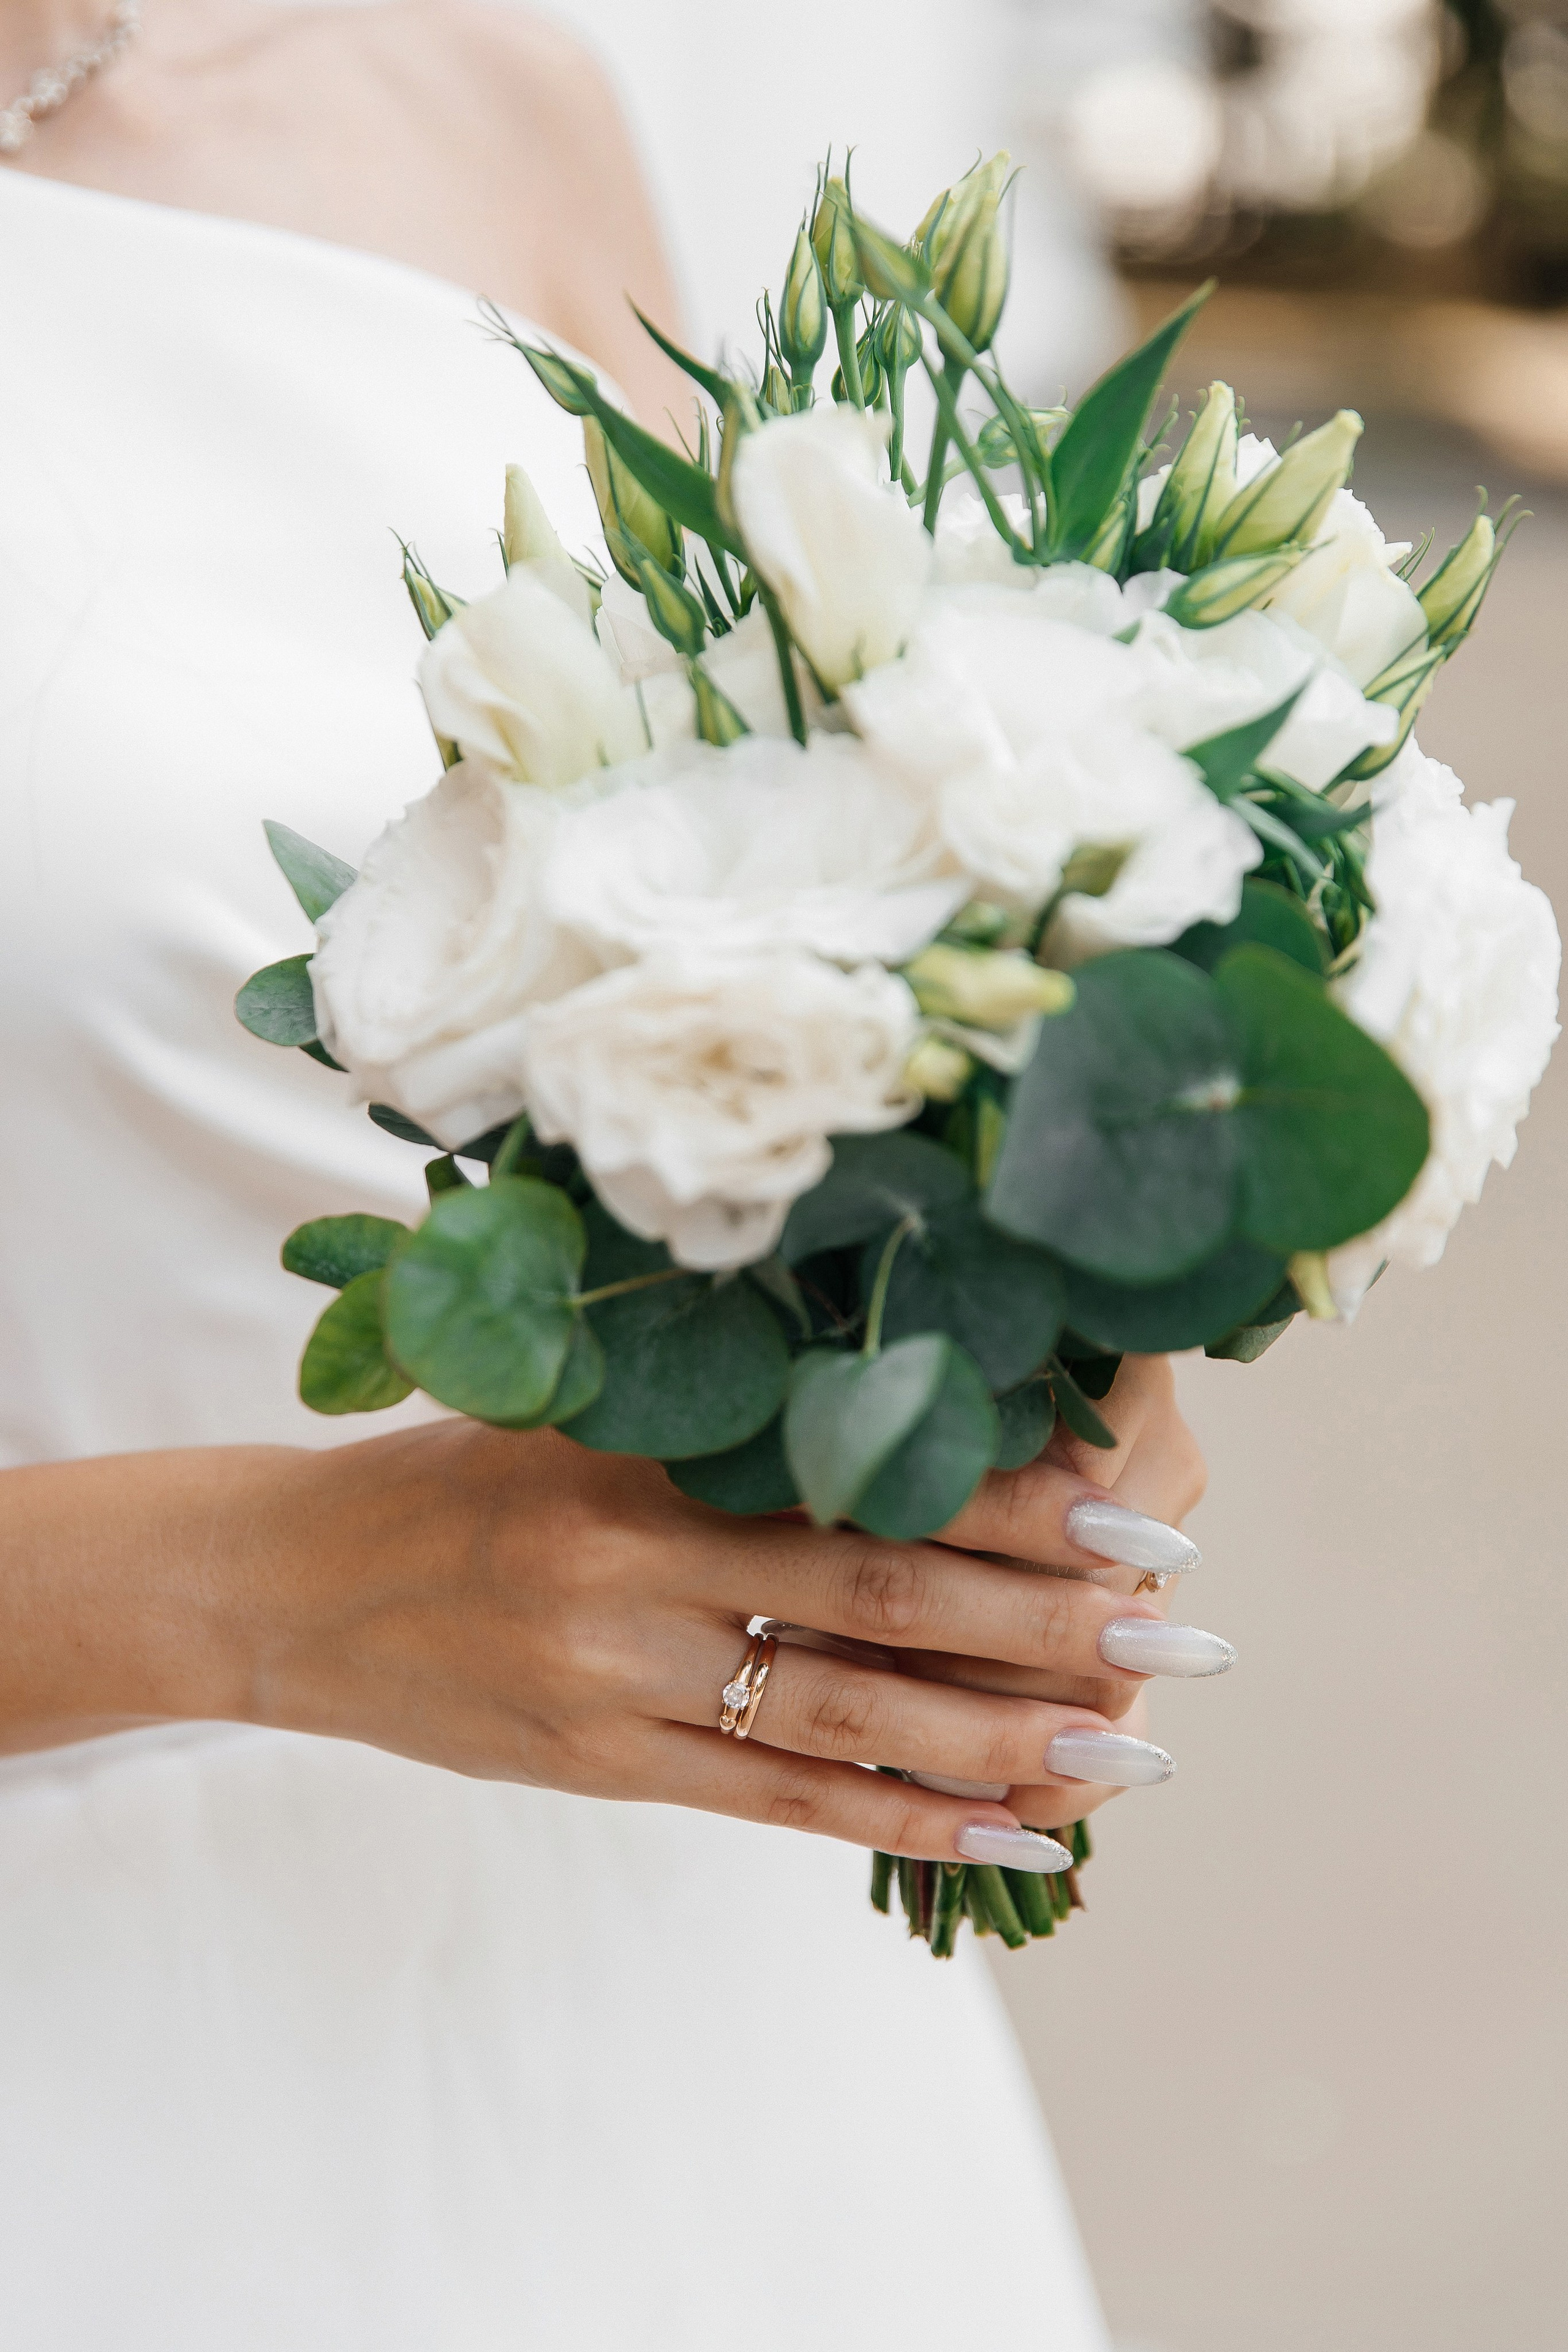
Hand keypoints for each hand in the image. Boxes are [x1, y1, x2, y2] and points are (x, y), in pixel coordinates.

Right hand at [207, 1368, 1211, 1866]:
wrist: (293, 1583)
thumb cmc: (459, 1473)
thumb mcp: (583, 1407)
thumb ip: (726, 1411)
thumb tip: (919, 1412)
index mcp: (647, 1447)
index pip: (865, 1471)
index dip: (1012, 1493)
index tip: (1138, 1504)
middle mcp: (638, 1565)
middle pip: (883, 1599)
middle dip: (1047, 1620)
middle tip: (1182, 1636)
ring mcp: (619, 1681)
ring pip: (845, 1722)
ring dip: (1000, 1741)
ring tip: (1130, 1752)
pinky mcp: (604, 1768)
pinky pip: (776, 1809)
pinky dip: (898, 1825)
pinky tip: (1004, 1834)